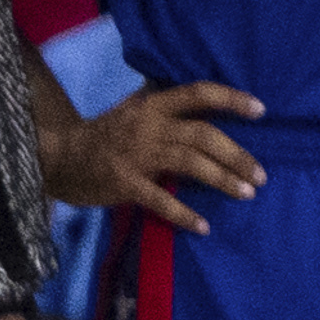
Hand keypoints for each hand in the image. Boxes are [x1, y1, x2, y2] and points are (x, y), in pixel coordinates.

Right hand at [38, 80, 263, 230]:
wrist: (59, 158)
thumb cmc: (102, 136)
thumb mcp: (132, 111)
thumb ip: (164, 108)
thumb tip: (205, 105)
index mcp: (152, 105)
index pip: (198, 94)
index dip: (231, 100)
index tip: (260, 110)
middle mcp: (148, 126)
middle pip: (203, 135)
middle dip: (236, 155)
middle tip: (260, 175)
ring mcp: (136, 155)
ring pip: (190, 163)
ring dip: (222, 179)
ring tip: (246, 193)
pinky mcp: (124, 183)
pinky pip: (160, 200)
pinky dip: (184, 214)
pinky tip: (203, 226)